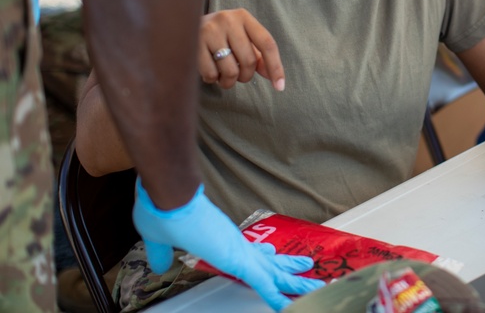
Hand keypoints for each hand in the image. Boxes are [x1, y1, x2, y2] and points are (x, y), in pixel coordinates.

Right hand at [133, 180, 323, 310]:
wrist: (169, 195)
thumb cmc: (163, 211)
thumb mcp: (159, 239)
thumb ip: (162, 253)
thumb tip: (159, 263)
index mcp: (220, 238)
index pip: (247, 250)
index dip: (262, 256)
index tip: (273, 256)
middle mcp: (234, 242)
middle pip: (267, 259)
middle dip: (287, 267)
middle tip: (305, 269)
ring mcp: (238, 249)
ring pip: (272, 271)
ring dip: (292, 280)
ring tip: (314, 284)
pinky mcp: (237, 258)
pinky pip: (262, 282)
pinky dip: (275, 295)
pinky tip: (287, 305)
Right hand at [200, 9, 284, 89]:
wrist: (181, 25)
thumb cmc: (219, 36)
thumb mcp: (241, 39)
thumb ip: (258, 56)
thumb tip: (273, 77)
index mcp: (244, 17)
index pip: (267, 43)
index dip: (275, 67)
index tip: (280, 87)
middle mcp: (228, 20)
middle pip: (249, 60)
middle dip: (245, 76)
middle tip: (237, 75)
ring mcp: (209, 30)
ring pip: (230, 70)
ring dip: (228, 81)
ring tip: (222, 74)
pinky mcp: (193, 43)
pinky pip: (211, 74)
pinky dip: (212, 79)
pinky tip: (209, 70)